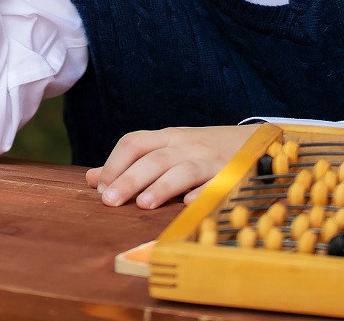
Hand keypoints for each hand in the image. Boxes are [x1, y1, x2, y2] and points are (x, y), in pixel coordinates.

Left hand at [85, 124, 255, 208]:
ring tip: (143, 205)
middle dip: (130, 178)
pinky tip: (188, 204)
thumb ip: (130, 164)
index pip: (134, 142)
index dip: (115, 163)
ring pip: (181, 168)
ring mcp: (207, 158)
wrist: (252, 141)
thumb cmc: (199, 151)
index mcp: (166, 138)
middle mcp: (184, 145)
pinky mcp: (229, 174)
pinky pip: (215, 182)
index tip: (100, 188)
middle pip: (153, 157)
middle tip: (110, 202)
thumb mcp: (166, 150)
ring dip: (161, 186)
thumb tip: (91, 180)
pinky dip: (202, 191)